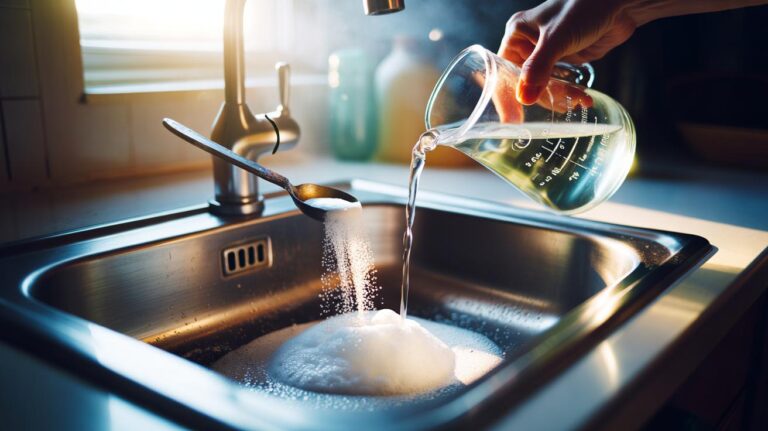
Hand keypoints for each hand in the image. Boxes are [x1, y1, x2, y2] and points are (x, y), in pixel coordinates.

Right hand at [499, 0, 636, 104]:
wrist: (620, 2)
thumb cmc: (584, 7)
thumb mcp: (556, 38)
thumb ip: (539, 67)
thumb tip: (524, 98)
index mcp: (517, 35)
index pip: (503, 71)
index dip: (505, 96)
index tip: (512, 120)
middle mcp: (529, 44)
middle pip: (524, 83)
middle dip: (541, 97)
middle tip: (556, 108)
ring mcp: (548, 52)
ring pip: (544, 85)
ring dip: (559, 97)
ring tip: (576, 101)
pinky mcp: (566, 58)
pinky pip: (562, 83)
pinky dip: (570, 93)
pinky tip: (582, 99)